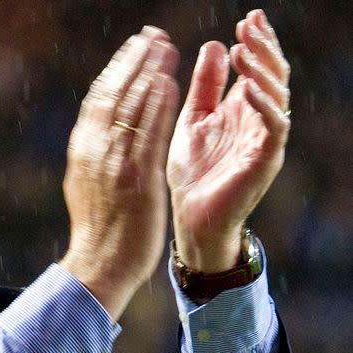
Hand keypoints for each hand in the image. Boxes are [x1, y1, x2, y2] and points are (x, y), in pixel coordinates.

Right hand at [59, 26, 179, 319]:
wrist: (99, 264)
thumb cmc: (98, 230)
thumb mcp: (86, 185)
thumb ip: (95, 156)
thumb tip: (101, 132)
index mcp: (82, 152)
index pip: (98, 100)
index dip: (116, 70)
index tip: (133, 49)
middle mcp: (94, 152)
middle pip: (113, 94)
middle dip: (133, 60)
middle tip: (151, 35)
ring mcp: (115, 164)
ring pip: (130, 108)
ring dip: (149, 73)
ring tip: (165, 47)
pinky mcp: (137, 179)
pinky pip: (148, 134)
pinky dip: (157, 105)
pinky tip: (170, 83)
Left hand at [167, 9, 290, 271]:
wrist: (191, 218)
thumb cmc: (193, 173)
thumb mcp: (194, 120)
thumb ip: (205, 86)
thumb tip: (215, 44)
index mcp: (242, 111)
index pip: (257, 69)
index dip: (256, 43)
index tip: (246, 18)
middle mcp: (259, 122)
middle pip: (272, 76)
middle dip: (262, 48)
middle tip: (249, 25)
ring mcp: (264, 140)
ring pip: (276, 97)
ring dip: (260, 71)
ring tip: (243, 49)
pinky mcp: (264, 160)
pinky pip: (273, 127)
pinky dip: (263, 105)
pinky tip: (248, 87)